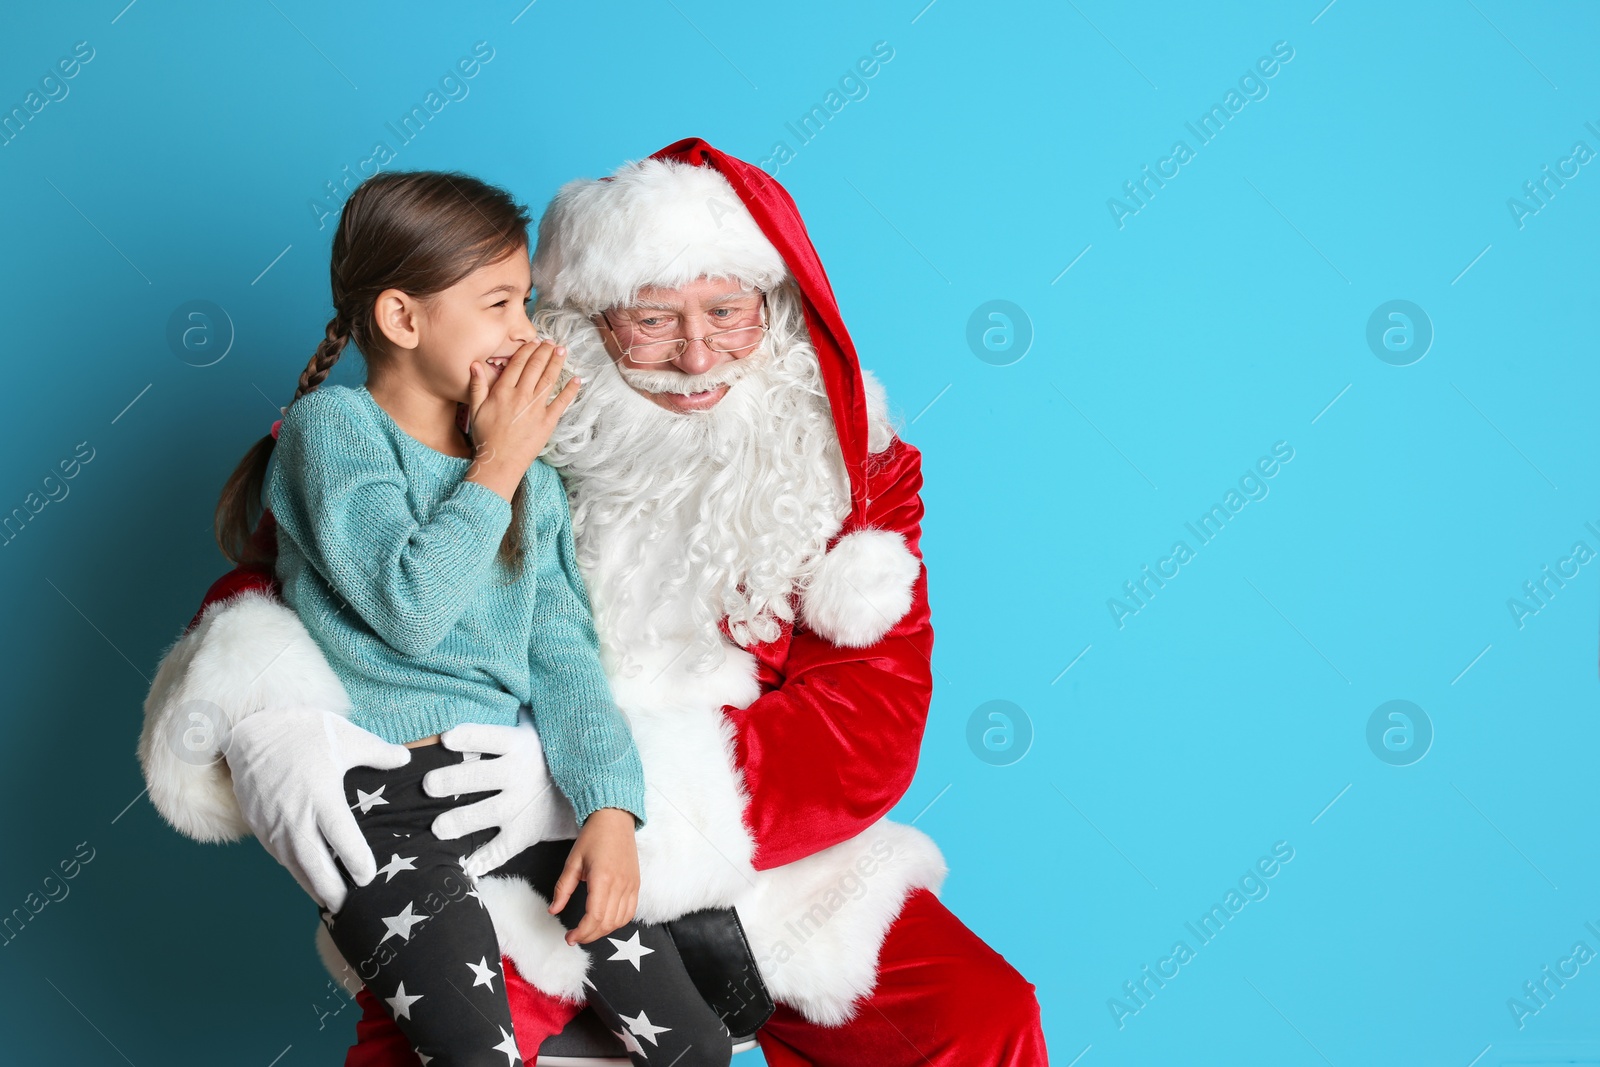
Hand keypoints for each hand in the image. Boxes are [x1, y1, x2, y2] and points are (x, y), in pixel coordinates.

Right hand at [224, 707, 412, 912]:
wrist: (251, 730)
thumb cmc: (302, 731)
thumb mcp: (345, 736)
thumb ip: (378, 752)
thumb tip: (406, 758)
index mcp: (320, 796)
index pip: (341, 839)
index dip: (356, 862)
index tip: (368, 877)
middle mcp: (295, 817)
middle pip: (314, 865)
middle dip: (331, 889)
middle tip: (348, 907)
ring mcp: (273, 824)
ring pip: (293, 866)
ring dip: (311, 885)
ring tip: (330, 901)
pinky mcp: (259, 826)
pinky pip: (279, 856)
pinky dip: (294, 871)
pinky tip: (307, 877)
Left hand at [424, 713, 579, 877]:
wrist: (592, 787)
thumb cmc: (553, 751)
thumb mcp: (539, 726)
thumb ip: (516, 711)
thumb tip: (493, 682)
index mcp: (520, 744)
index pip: (490, 737)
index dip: (469, 737)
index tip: (447, 738)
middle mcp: (519, 774)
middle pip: (480, 776)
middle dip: (452, 780)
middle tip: (429, 785)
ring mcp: (521, 805)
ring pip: (486, 813)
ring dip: (460, 821)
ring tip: (438, 828)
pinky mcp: (526, 831)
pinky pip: (502, 848)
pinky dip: (485, 860)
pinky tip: (467, 867)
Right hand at [464, 340, 579, 500]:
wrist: (499, 462)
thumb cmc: (485, 437)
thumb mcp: (475, 409)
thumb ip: (477, 385)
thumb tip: (475, 364)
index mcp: (503, 391)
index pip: (518, 363)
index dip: (528, 350)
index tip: (535, 341)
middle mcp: (521, 396)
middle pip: (536, 367)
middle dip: (545, 351)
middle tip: (552, 342)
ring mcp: (536, 408)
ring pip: (549, 379)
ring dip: (557, 363)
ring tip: (563, 351)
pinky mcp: (548, 421)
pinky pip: (562, 402)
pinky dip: (570, 390)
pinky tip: (577, 379)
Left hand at [549, 807, 639, 944]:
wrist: (615, 820)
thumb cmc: (593, 837)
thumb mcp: (572, 862)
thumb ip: (562, 889)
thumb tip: (553, 910)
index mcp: (603, 878)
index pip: (595, 917)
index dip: (582, 932)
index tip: (570, 938)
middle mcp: (620, 885)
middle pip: (607, 923)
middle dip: (590, 935)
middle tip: (575, 937)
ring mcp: (631, 885)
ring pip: (620, 921)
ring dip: (603, 931)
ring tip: (588, 930)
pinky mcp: (636, 885)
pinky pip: (630, 912)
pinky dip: (618, 922)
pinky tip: (605, 922)